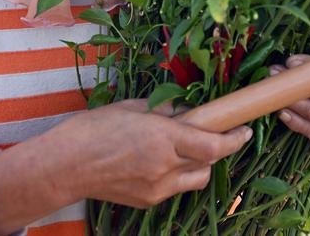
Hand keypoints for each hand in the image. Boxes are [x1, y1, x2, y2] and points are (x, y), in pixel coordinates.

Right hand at [54, 98, 251, 207]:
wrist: (64, 166)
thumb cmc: (92, 130)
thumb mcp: (131, 108)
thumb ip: (162, 111)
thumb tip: (181, 113)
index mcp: (162, 138)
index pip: (213, 145)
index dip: (235, 139)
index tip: (244, 130)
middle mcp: (164, 166)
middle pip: (209, 162)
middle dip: (217, 148)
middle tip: (214, 133)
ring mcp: (157, 187)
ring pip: (196, 179)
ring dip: (200, 164)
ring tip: (185, 150)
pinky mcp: (147, 201)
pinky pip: (175, 188)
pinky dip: (177, 175)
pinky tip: (160, 163)